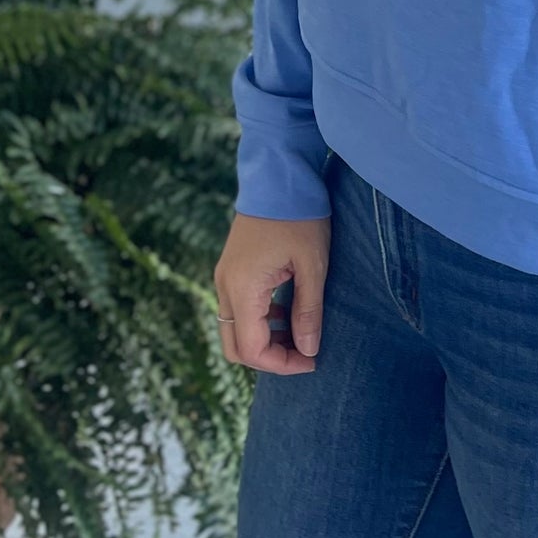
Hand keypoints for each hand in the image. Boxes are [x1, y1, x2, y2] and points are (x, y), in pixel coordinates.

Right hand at [213, 208, 330, 374]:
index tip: (312, 360)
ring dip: (264, 340)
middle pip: (235, 348)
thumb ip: (308, 311)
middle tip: (303, 353)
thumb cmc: (300, 216)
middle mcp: (226, 286)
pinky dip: (259, 321)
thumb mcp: (312, 265)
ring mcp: (225, 277)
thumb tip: (308, 350)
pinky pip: (238, 309)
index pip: (253, 349)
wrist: (279, 173)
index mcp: (243, 288)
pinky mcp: (232, 269)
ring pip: (234, 330)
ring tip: (300, 332)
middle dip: (269, 358)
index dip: (282, 364)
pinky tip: (287, 311)